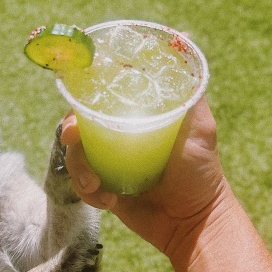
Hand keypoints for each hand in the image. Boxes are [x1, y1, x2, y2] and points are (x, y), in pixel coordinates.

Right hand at [61, 95, 225, 254]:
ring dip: (78, 168)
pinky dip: (88, 192)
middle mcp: (118, 137)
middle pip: (78, 125)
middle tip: (72, 139)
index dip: (83, 99)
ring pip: (74, 156)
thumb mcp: (200, 126)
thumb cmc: (202, 171)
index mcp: (135, 117)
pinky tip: (109, 200)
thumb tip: (186, 49)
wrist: (195, 222)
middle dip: (69, 131)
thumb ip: (191, 96)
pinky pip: (81, 187)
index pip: (100, 99)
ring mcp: (109, 165)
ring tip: (97, 184)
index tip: (79, 106)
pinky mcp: (103, 191)